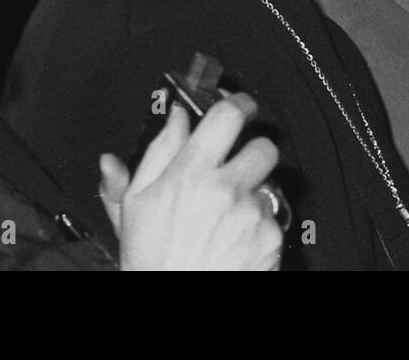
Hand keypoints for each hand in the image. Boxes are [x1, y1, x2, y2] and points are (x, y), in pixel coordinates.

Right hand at [99, 93, 284, 270]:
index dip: (239, 103)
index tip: (241, 105)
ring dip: (252, 194)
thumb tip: (172, 117)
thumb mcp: (136, 205)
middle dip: (253, 153)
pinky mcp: (271, 237)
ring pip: (268, 184)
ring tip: (226, 218)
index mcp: (190, 174)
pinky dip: (258, 225)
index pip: (228, 116)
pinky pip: (273, 216)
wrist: (174, 305)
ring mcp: (252, 214)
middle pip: (263, 146)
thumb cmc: (153, 260)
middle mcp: (225, 190)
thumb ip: (155, 154)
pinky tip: (235, 239)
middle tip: (237, 168)